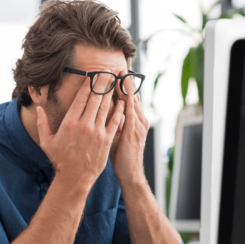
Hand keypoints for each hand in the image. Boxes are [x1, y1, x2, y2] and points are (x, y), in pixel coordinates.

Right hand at [37, 76, 124, 189]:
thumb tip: (38, 109)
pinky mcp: (106, 140)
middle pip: (95, 98)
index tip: (92, 75)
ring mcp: (97, 132)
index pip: (81, 98)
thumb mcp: (46, 141)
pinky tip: (122, 101)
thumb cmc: (60, 160)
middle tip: (107, 72)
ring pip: (106, 107)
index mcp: (69, 122)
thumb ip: (42, 123)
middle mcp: (84, 124)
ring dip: (111, 93)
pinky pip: (115, 121)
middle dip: (102, 83)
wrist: (74, 177)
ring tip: (115, 82)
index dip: (88, 85)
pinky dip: (119, 110)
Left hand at [110, 71, 149, 185]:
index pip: (129, 98)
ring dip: (126, 88)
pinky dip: (127, 103)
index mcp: (136, 121)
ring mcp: (137, 126)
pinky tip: (123, 94)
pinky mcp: (133, 133)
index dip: (123, 86)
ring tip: (121, 74)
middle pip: (132, 96)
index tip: (116, 73)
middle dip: (125, 82)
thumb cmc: (122, 157)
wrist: (130, 174)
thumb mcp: (119, 136)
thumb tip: (105, 112)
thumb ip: (115, 122)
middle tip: (118, 67)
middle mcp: (139, 121)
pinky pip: (130, 115)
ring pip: (132, 102)